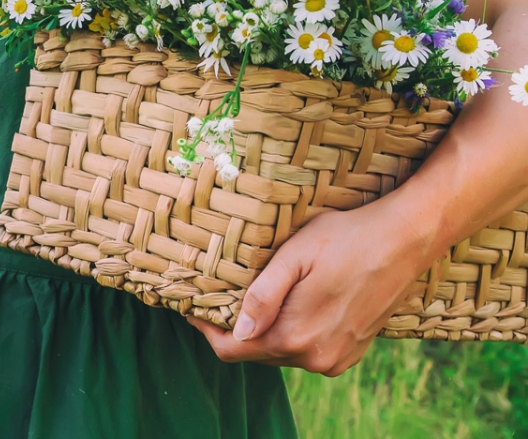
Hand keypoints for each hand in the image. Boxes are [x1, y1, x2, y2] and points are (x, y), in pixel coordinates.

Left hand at [186, 197, 430, 375]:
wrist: (405, 240)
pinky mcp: (352, 352)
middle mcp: (316, 358)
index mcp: (295, 337)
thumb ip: (262, 298)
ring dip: (263, 331)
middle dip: (235, 329)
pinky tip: (288, 306)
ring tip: (251, 299)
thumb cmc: (346, 238)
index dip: (207, 330)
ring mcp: (337, 359)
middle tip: (219, 296)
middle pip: (255, 352)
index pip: (232, 350)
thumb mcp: (294, 258)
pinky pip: (307, 351)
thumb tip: (238, 331)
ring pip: (280, 352)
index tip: (193, 308)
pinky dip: (290, 334)